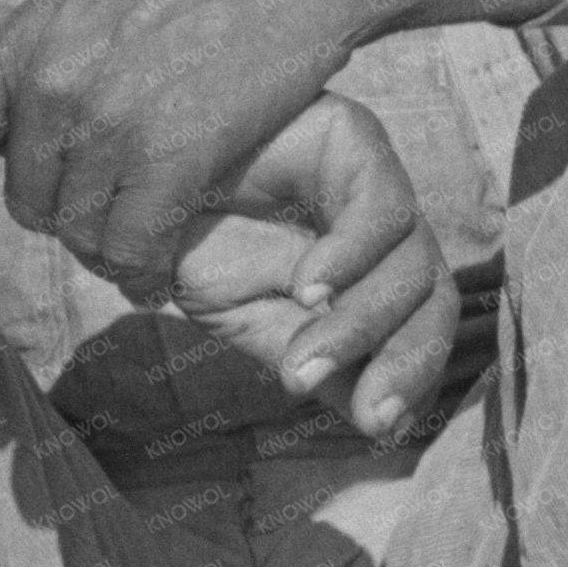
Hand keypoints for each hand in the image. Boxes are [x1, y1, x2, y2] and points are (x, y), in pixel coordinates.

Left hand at [0, 0, 567, 290]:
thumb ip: (70, 30)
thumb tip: (46, 61)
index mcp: (36, 29)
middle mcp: (59, 77)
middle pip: (30, 197)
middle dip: (66, 219)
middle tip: (111, 219)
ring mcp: (112, 119)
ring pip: (82, 230)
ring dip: (111, 248)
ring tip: (143, 246)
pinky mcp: (174, 155)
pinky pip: (134, 243)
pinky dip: (146, 267)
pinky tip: (163, 268)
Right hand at [163, 95, 458, 441]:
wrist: (134, 189)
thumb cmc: (194, 249)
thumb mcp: (257, 323)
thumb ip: (320, 365)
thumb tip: (386, 426)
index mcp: (370, 276)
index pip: (421, 329)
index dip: (414, 378)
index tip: (378, 426)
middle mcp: (383, 232)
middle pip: (433, 298)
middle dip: (408, 363)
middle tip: (370, 413)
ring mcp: (373, 183)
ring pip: (415, 262)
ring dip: (362, 324)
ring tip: (302, 359)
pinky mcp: (355, 140)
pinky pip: (384, 207)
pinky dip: (353, 255)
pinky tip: (308, 286)